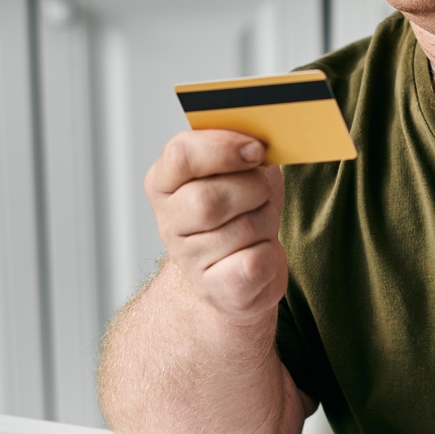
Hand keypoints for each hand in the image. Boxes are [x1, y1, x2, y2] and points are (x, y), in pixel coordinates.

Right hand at [145, 130, 287, 324]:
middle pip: (209, 200)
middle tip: (261, 195)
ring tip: (259, 224)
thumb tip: (258, 143)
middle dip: (252, 191)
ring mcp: (189, 260)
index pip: (181, 155)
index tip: (256, 150)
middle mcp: (168, 223)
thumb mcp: (238, 167)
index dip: (224, 148)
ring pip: (242, 229)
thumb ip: (240, 148)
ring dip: (266, 220)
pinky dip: (270, 254)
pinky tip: (260, 251)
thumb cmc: (241, 208)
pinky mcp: (216, 290)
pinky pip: (253, 264)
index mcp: (164, 183)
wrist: (245, 265)